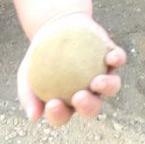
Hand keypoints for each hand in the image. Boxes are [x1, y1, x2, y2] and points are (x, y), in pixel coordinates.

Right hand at [17, 12, 126, 126]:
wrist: (55, 26)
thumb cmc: (39, 56)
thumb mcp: (25, 75)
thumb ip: (28, 96)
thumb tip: (33, 117)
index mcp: (67, 104)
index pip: (63, 115)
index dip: (59, 115)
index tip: (52, 103)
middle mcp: (88, 93)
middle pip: (92, 107)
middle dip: (88, 106)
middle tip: (78, 96)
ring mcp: (103, 75)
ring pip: (112, 86)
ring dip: (107, 87)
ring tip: (97, 82)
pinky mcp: (112, 56)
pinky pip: (119, 59)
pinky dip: (117, 59)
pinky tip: (111, 57)